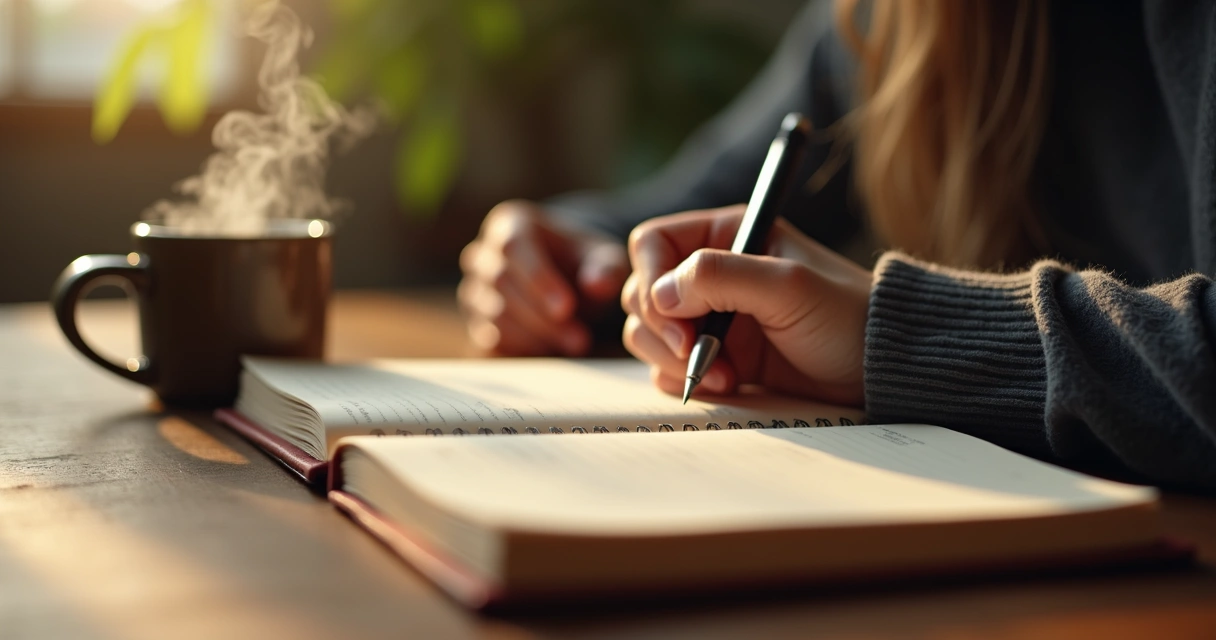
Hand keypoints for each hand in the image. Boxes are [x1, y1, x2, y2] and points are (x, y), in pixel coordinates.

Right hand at [459, 200, 628, 355]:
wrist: (568, 284)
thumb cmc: (585, 264)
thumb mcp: (604, 260)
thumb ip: (605, 268)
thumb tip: (597, 284)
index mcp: (510, 223)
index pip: (513, 247)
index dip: (538, 279)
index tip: (567, 307)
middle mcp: (483, 254)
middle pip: (501, 283)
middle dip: (541, 315)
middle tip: (580, 338)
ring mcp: (474, 290)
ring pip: (493, 315)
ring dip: (535, 336)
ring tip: (575, 344)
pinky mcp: (476, 322)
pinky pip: (489, 340)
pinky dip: (522, 351)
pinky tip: (554, 352)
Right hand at [622, 206, 871, 405]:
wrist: (880, 369)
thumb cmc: (846, 317)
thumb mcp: (788, 287)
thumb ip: (721, 277)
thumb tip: (659, 293)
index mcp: (727, 235)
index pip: (651, 244)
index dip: (651, 278)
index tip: (675, 315)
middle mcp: (711, 273)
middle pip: (642, 293)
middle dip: (662, 329)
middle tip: (697, 353)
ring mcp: (710, 318)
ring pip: (649, 334)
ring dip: (674, 359)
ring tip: (724, 375)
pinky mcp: (716, 357)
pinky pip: (669, 368)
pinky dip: (685, 379)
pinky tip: (729, 385)